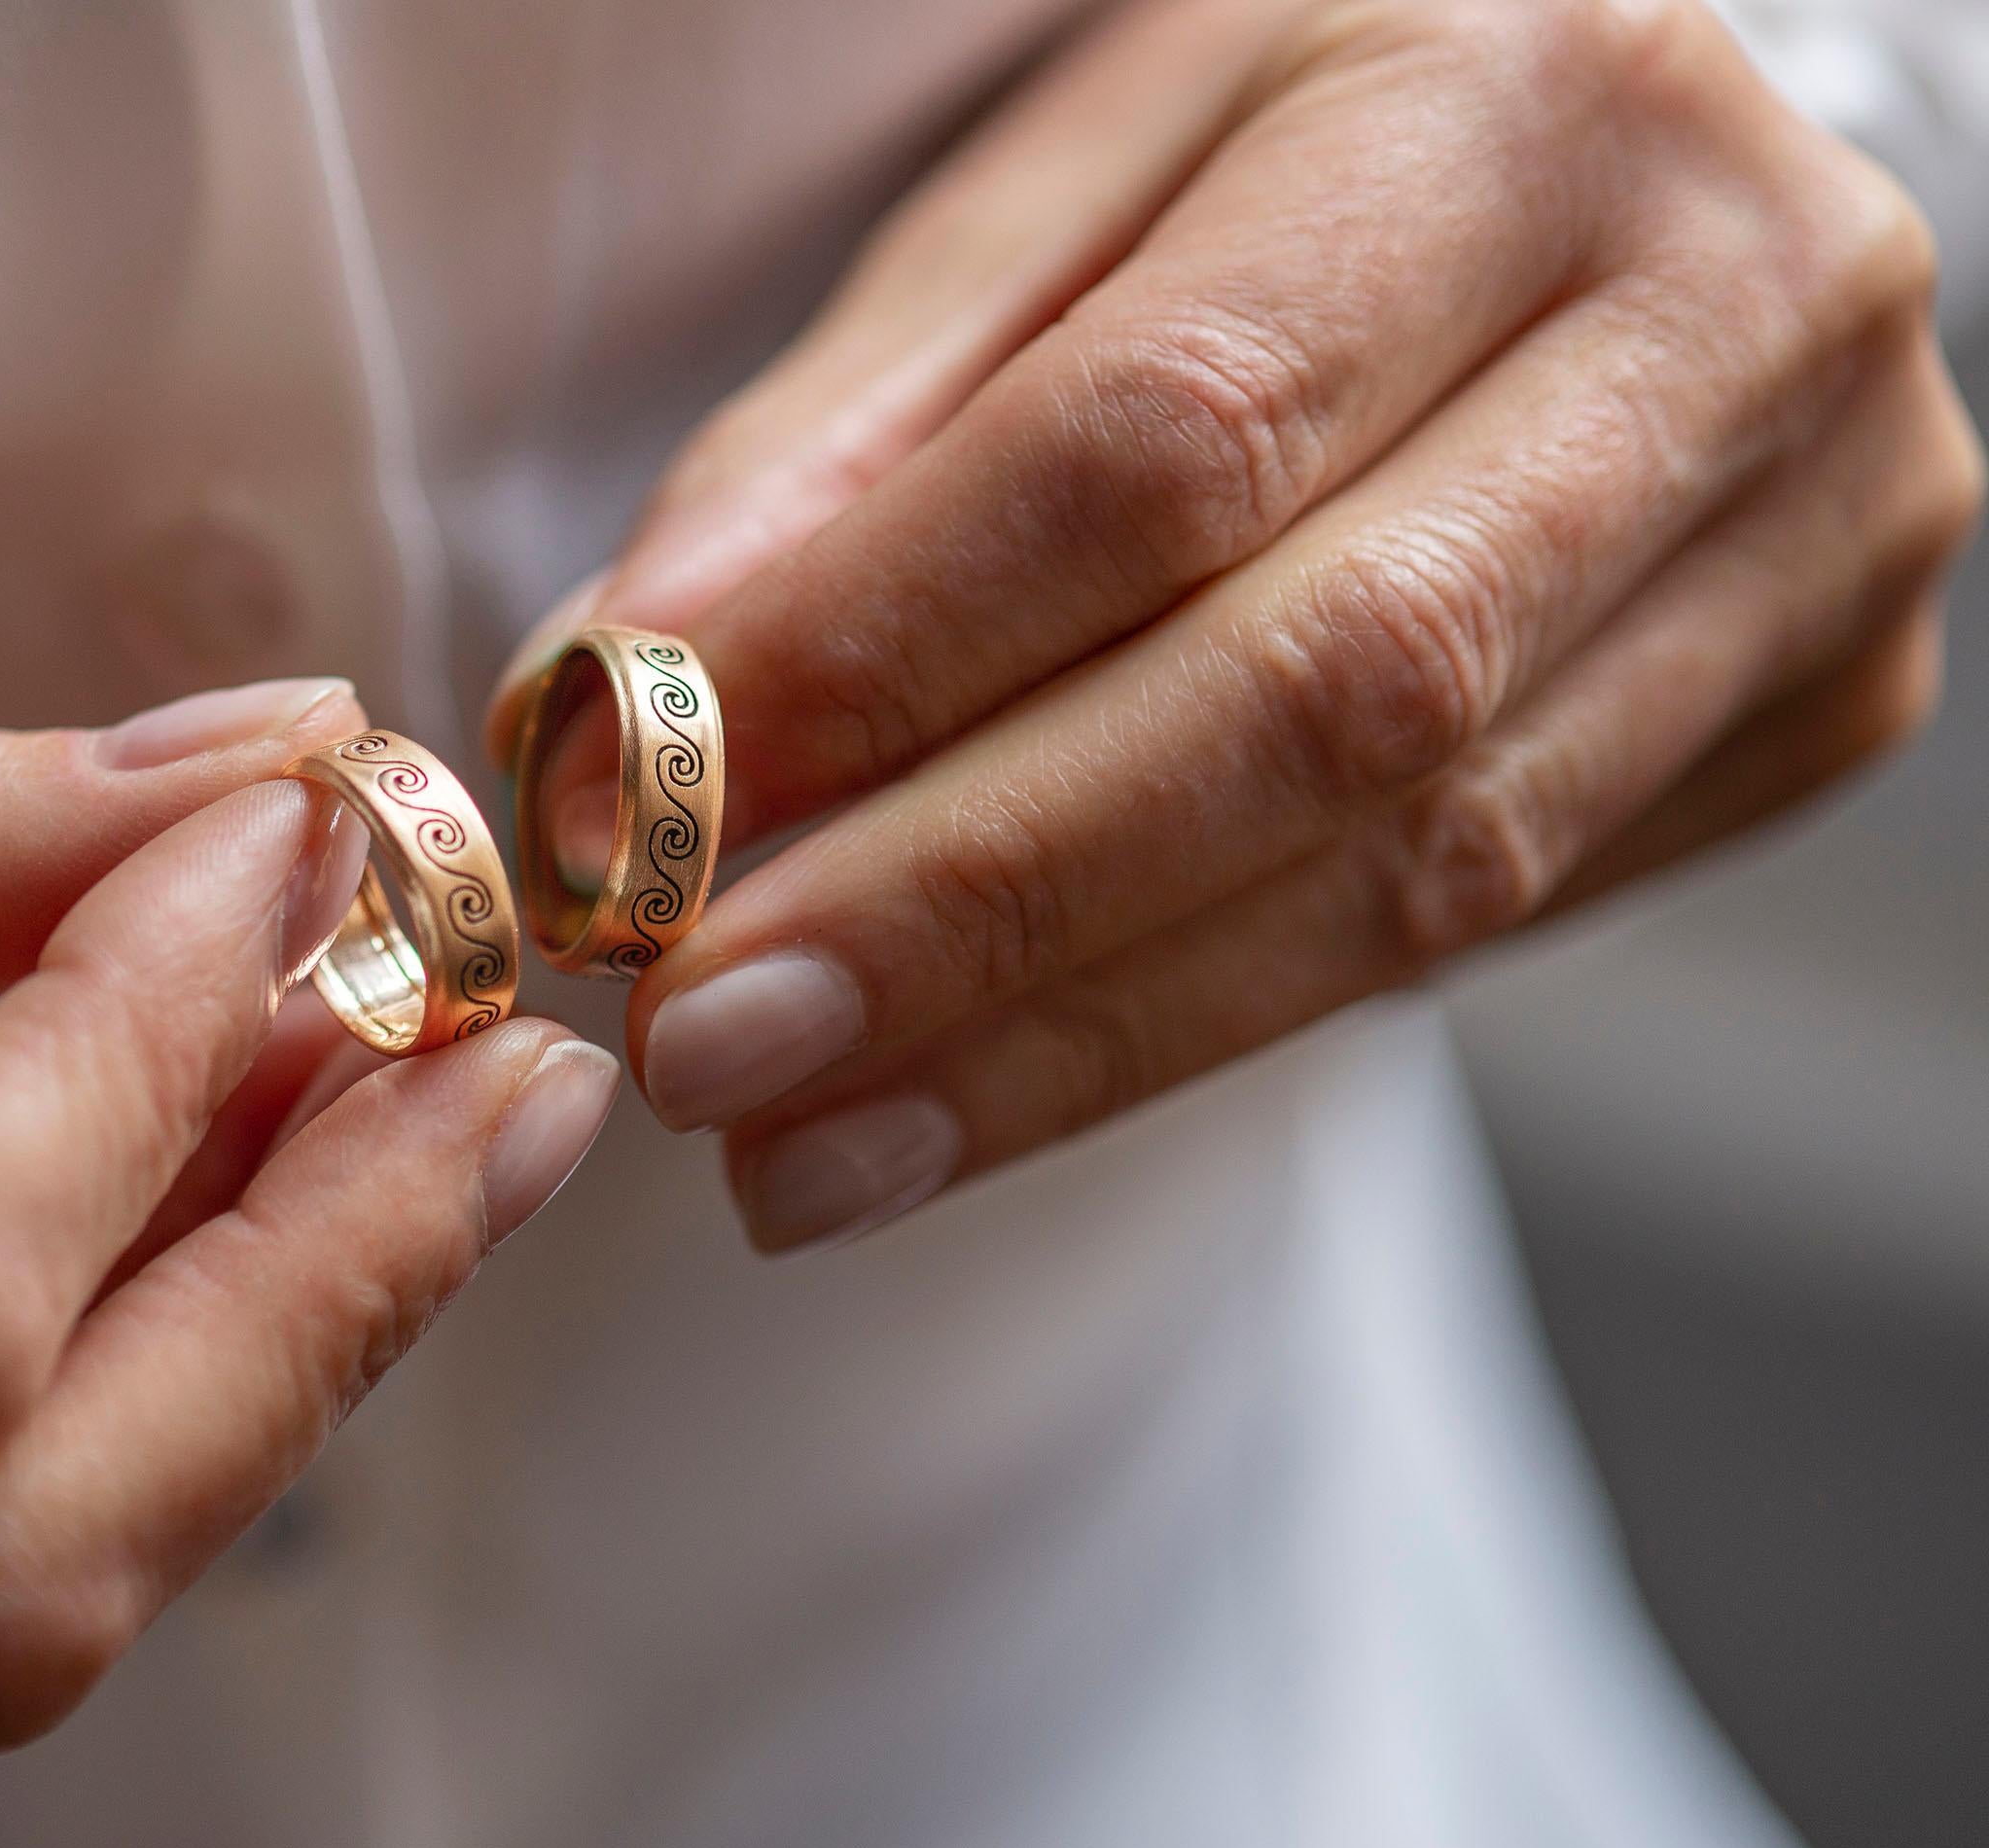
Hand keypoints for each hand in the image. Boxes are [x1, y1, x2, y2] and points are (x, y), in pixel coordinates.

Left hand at [494, 0, 1982, 1250]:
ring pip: (1408, 871)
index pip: (1171, 435)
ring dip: (1061, 1044)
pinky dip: (1189, 1030)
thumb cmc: (1297, 144)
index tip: (644, 812)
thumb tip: (627, 684)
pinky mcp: (1816, 710)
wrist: (1615, 175)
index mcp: (1526, 94)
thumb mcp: (1061, 185)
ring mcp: (1820, 535)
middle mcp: (1735, 312)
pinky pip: (1463, 931)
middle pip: (1314, 692)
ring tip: (800, 1143)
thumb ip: (851, 430)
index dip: (893, 650)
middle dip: (969, 908)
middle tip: (702, 1047)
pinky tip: (978, 1099)